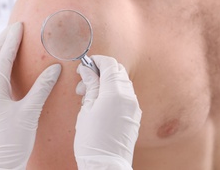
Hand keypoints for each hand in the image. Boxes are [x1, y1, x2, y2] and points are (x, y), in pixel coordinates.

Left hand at [0, 22, 61, 169]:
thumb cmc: (12, 141)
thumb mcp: (30, 112)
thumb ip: (42, 88)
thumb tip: (54, 69)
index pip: (3, 59)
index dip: (12, 41)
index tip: (19, 26)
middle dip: (0, 43)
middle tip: (12, 30)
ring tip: (9, 45)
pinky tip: (8, 71)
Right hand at [74, 55, 141, 169]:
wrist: (106, 165)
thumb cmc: (92, 140)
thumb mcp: (86, 109)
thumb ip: (90, 86)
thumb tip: (87, 70)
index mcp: (116, 93)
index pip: (110, 64)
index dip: (96, 61)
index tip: (85, 65)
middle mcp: (129, 97)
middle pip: (118, 72)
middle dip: (101, 71)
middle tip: (84, 83)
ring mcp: (134, 106)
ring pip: (123, 83)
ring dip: (107, 83)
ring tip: (90, 96)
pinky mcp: (135, 116)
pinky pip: (126, 96)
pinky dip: (115, 93)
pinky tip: (101, 104)